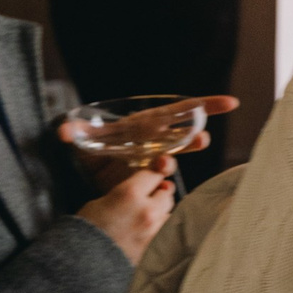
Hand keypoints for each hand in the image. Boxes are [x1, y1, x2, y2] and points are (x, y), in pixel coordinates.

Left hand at [61, 95, 237, 191]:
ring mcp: (156, 158)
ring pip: (176, 156)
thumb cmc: (95, 146)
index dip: (206, 106)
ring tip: (173, 166)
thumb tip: (61, 131)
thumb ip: (75, 133)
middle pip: (185, 133)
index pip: (182, 111)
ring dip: (181, 158)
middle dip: (194, 135)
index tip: (231, 104)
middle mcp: (159, 139)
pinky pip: (163, 179)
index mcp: (149, 122)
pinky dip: (165, 183)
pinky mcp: (150, 177)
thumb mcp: (86, 139)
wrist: (93, 169)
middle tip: (202, 138)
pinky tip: (164, 188)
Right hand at [79, 170, 176, 266]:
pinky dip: (160, 232)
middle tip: (147, 202)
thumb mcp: (101, 202)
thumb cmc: (86, 232)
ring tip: (145, 222)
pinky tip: (146, 236)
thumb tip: (143, 191)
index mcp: (130, 193)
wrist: (84, 265)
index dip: (151, 178)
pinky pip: (167, 233)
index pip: (154, 174)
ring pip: (170, 214)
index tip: (149, 181)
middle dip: (158, 196)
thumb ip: (126, 193)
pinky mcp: (158, 248)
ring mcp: (155, 231)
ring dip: (161, 215)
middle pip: (167, 194)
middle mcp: (148, 210)